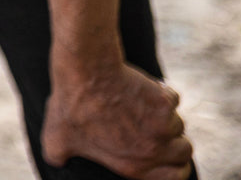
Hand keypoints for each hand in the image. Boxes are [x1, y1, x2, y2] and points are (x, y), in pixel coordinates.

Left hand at [42, 61, 193, 179]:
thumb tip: (55, 160)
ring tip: (141, 107)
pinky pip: (173, 99)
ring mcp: (163, 124)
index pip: (175, 179)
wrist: (86, 71)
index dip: (176, 171)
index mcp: (134, 167)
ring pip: (178, 124)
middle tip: (157, 132)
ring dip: (165, 117)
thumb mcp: (56, 140)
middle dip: (174, 143)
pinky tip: (142, 89)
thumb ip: (59, 157)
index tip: (172, 161)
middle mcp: (154, 149)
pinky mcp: (165, 100)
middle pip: (184, 152)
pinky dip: (162, 94)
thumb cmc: (71, 106)